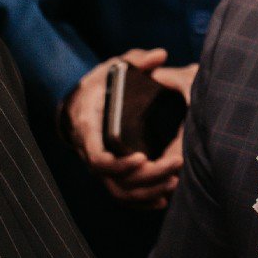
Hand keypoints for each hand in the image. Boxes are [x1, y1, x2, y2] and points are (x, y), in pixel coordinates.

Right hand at [61, 49, 195, 208]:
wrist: (82, 102)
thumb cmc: (101, 84)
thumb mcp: (114, 67)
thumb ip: (136, 61)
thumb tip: (159, 55)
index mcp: (88, 128)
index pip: (97, 158)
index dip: (119, 163)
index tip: (143, 157)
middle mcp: (91, 152)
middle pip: (113, 180)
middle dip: (146, 178)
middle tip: (176, 166)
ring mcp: (100, 166)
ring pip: (119, 192)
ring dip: (147, 193)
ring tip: (175, 182)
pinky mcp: (110, 173)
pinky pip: (122, 195)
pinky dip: (141, 201)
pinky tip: (164, 199)